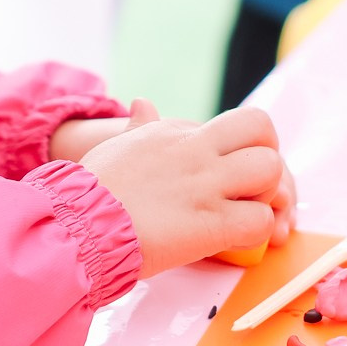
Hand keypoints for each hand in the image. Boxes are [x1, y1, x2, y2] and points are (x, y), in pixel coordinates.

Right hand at [84, 105, 289, 273]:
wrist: (75, 225)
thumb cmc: (88, 192)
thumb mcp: (116, 148)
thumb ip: (137, 128)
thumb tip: (143, 104)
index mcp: (173, 132)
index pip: (231, 126)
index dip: (240, 150)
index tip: (230, 175)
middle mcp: (195, 150)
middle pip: (261, 127)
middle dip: (266, 155)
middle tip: (253, 188)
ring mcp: (206, 185)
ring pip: (271, 169)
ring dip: (266, 194)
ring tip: (243, 214)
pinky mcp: (211, 223)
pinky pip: (261, 220)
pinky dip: (257, 234)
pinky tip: (235, 241)